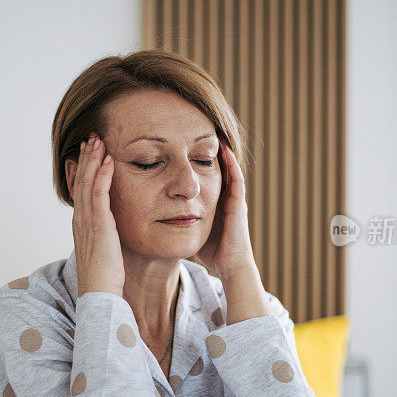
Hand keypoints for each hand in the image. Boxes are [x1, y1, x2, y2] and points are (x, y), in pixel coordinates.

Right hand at [71, 133, 124, 297]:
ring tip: (98, 141)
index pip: (80, 190)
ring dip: (93, 160)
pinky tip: (108, 161)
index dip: (83, 169)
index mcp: (82, 224)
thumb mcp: (104, 250)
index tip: (88, 152)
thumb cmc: (104, 277)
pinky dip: (103, 176)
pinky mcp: (99, 226)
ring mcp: (88, 222)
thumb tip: (110, 228)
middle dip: (87, 158)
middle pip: (81, 181)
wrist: (99, 294)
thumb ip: (105, 235)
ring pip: (88, 183)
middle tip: (91, 137)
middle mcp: (81, 220)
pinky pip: (99, 195)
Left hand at [194, 140, 254, 279]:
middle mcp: (225, 197)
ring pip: (228, 168)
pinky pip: (236, 178)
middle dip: (208, 150)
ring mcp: (234, 199)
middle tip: (199, 130)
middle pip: (216, 167)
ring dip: (222, 151)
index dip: (197, 159)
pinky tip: (224, 150)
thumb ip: (180, 217)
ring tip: (213, 131)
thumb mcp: (192, 227)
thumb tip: (157, 210)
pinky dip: (231, 163)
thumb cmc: (211, 251)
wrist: (229, 266)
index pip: (205, 174)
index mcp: (214, 201)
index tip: (184, 144)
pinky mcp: (239, 204)